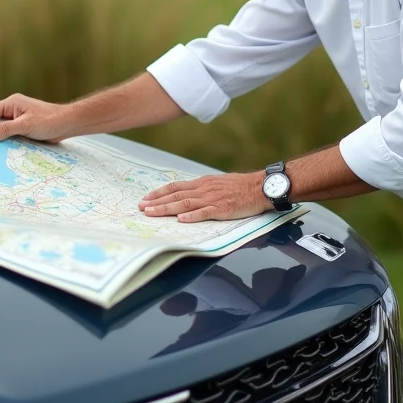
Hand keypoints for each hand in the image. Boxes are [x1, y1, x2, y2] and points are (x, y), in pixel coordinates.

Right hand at [0, 93, 68, 142]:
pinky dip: (3, 143)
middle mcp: (13, 110)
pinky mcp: (23, 129)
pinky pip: (9, 136)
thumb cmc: (50, 120)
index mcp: (11, 103)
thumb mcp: (26, 125)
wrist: (68, 124)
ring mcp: (18, 120)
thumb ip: (6, 129)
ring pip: (0, 129)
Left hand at [138, 173, 271, 221]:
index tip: (146, 198)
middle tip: (141, 207)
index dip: (159, 193)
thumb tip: (189, 195)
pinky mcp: (223, 209)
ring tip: (152, 213)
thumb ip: (204, 189)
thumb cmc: (242, 186)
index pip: (176, 187)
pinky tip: (181, 220)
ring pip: (185, 204)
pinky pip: (205, 213)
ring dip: (166, 209)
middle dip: (156, 202)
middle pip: (176, 195)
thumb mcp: (219, 183)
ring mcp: (213, 199)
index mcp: (203, 183)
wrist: (261, 186)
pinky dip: (192, 216)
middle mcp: (204, 189)